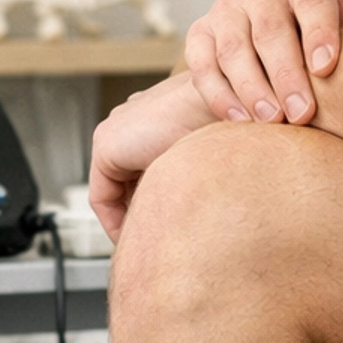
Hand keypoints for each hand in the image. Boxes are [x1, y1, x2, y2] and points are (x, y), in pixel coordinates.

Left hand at [89, 72, 217, 242]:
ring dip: (133, 220)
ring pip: (115, 191)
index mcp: (158, 117)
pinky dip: (116, 222)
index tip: (171, 228)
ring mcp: (117, 130)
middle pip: (128, 181)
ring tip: (153, 246)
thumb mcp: (222, 151)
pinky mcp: (107, 144)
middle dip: (144, 214)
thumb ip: (209, 170)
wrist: (232, 96)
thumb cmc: (239, 120)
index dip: (159, 202)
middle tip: (161, 245)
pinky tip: (140, 239)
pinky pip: (102, 197)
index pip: (146, 169)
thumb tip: (220, 201)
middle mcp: (132, 121)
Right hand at [182, 0, 342, 129]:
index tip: (328, 67)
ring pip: (233, 46)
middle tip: (303, 113)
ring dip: (251, 86)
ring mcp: (227, 7)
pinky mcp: (201, 34)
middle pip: (270, 26)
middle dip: (286, 72)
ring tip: (272, 120)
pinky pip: (202, 63)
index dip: (319, 30)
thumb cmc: (333, 31)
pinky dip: (219, 93)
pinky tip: (240, 120)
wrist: (282, 33)